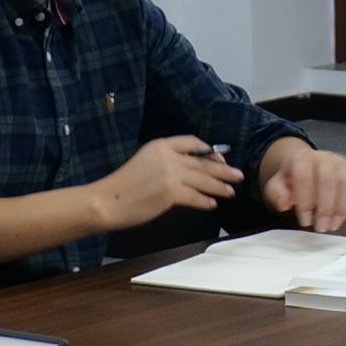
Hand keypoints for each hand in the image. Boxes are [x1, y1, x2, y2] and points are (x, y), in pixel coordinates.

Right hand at [93, 133, 243, 231]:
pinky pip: (195, 197)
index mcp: (160, 145)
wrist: (107, 200)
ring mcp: (170, 174)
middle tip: (238, 174)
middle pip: (203, 162)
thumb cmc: (123, 186)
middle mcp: (168, 156)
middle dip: (223, 169)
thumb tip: (188, 169)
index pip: (192, 142)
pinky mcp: (171, 193)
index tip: (220, 157)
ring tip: (231, 191)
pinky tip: (213, 204)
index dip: (209, 150)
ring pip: (203, 179)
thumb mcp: (144, 162)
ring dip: (219, 186)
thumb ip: (165, 161)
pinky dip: (205, 201)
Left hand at [257, 138, 345, 233]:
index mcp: (302, 158)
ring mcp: (341, 162)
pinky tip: (342, 217)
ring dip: (340, 208)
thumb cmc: (292, 179)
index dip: (305, 201)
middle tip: (321, 227)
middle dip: (325, 208)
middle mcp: (324, 157)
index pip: (304, 177)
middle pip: (328, 180)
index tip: (305, 221)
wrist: (306, 166)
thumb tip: (284, 204)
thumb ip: (277, 194)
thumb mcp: (277, 186)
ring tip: (332, 225)